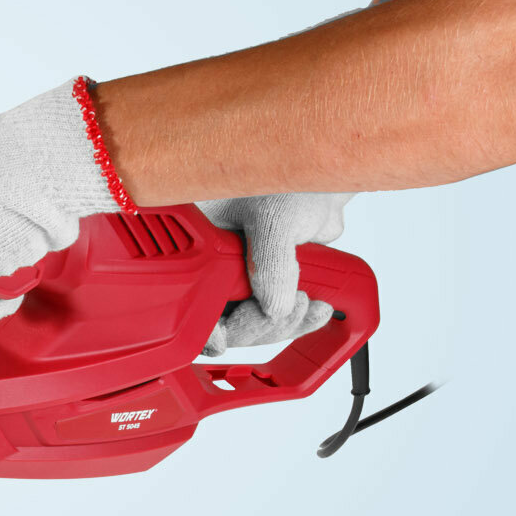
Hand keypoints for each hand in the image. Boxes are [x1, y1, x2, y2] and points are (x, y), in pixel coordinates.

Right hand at [196, 192, 351, 354]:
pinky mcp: (267, 285)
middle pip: (223, 322)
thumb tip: (272, 308)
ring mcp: (241, 279)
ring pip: (252, 325)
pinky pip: (276, 317)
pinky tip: (316, 309)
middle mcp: (214, 266)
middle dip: (258, 325)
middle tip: (286, 308)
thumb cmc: (291, 178)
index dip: (205, 326)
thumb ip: (270, 263)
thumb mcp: (275, 217)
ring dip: (283, 325)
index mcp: (197, 245)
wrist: (326, 180)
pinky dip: (297, 320)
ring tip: (307, 302)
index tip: (225, 337)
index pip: (189, 302)